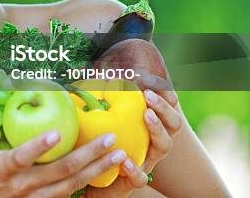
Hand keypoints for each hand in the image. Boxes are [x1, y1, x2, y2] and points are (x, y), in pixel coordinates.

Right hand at [0, 102, 127, 197]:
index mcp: (3, 169)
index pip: (21, 157)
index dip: (38, 147)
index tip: (56, 133)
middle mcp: (23, 185)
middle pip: (59, 171)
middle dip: (87, 155)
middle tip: (109, 138)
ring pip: (71, 185)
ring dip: (96, 170)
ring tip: (118, 155)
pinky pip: (70, 195)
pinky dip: (90, 184)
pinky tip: (106, 172)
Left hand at [85, 82, 182, 197]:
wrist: (95, 181)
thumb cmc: (99, 141)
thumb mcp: (97, 115)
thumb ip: (94, 95)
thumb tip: (79, 70)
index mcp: (148, 124)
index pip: (166, 105)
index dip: (165, 92)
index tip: (153, 79)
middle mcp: (153, 142)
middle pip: (173, 123)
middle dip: (164, 107)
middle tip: (148, 95)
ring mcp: (147, 161)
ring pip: (164, 147)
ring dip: (157, 129)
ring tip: (146, 115)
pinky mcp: (132, 181)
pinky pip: (140, 178)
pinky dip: (135, 169)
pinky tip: (125, 160)